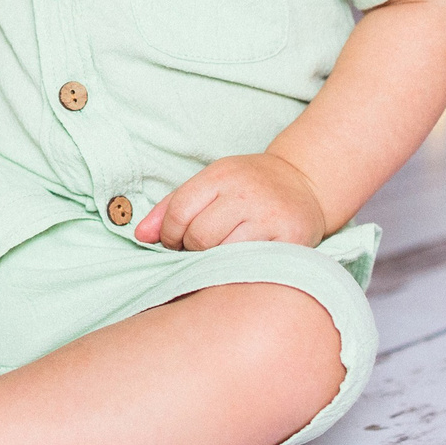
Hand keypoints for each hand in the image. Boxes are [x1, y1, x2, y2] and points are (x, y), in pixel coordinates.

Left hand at [135, 151, 328, 250]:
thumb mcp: (211, 183)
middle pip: (199, 236)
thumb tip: (140, 236)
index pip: (179, 211)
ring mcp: (270, 217)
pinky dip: (240, 269)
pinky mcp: (292, 240)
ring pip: (223, 254)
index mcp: (222, 175)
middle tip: (198, 253)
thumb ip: (172, 207)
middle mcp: (247, 193)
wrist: (305, 184)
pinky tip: (241, 264)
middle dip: (191, 251)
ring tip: (220, 258)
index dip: (168, 234)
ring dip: (214, 262)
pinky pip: (252, 265)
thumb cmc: (249, 187)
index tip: (174, 243)